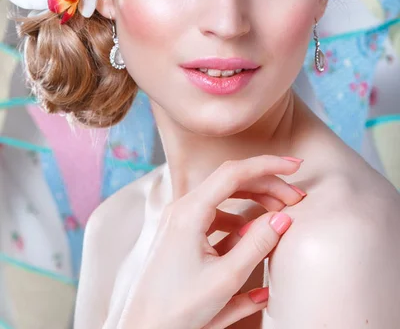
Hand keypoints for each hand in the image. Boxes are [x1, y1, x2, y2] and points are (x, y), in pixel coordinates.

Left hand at [117, 154, 305, 328]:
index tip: (295, 166)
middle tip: (295, 198)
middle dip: (266, 185)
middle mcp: (183, 208)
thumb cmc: (179, 308)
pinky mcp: (182, 235)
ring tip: (279, 216)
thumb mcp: (226, 278)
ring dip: (253, 203)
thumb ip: (257, 244)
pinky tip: (254, 239)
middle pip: (231, 182)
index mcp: (190, 211)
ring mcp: (181, 221)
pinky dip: (238, 223)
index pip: (234, 172)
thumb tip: (284, 217)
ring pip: (224, 200)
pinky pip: (215, 219)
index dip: (268, 165)